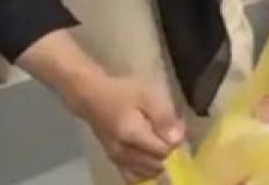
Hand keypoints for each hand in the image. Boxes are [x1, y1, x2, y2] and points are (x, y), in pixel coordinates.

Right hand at [67, 74, 183, 182]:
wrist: (91, 97)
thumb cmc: (122, 92)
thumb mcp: (148, 96)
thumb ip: (164, 117)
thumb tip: (177, 140)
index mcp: (131, 135)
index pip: (163, 151)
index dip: (175, 139)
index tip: (176, 123)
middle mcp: (123, 153)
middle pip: (157, 164)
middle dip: (168, 149)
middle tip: (168, 129)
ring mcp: (116, 160)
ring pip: (147, 172)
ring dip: (158, 159)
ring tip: (158, 139)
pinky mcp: (113, 161)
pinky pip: (132, 176)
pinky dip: (145, 169)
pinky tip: (148, 154)